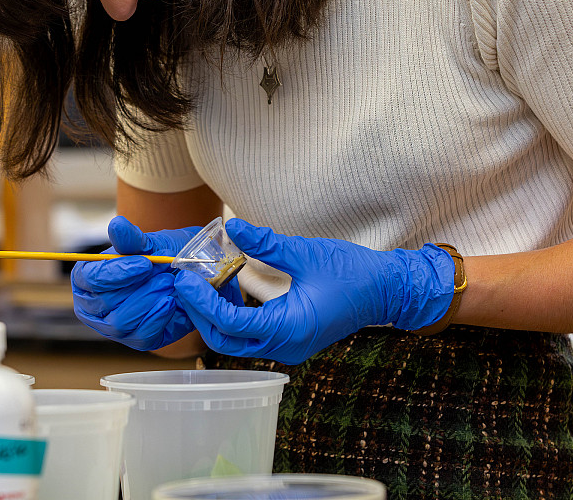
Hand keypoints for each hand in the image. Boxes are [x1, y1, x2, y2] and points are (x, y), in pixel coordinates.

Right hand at [71, 216, 239, 350]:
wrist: (187, 274)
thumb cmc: (159, 256)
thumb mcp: (148, 243)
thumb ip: (131, 238)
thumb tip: (117, 225)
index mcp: (86, 279)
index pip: (89, 278)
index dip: (116, 272)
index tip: (145, 263)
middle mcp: (92, 307)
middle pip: (105, 303)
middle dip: (139, 287)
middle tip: (166, 273)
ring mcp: (112, 328)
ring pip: (122, 322)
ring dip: (150, 301)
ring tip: (171, 283)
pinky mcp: (135, 340)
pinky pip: (142, 336)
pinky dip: (159, 318)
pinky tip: (172, 302)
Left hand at [173, 218, 455, 364]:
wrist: (387, 291)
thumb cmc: (352, 272)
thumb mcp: (306, 252)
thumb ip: (266, 243)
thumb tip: (231, 227)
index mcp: (288, 329)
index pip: (230, 324)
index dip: (202, 302)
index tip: (186, 280)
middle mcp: (285, 346)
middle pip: (226, 340)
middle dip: (201, 313)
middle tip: (187, 281)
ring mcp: (288, 346)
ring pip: (237, 340)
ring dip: (216, 314)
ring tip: (204, 281)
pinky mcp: (291, 338)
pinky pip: (252, 334)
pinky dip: (234, 314)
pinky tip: (228, 287)